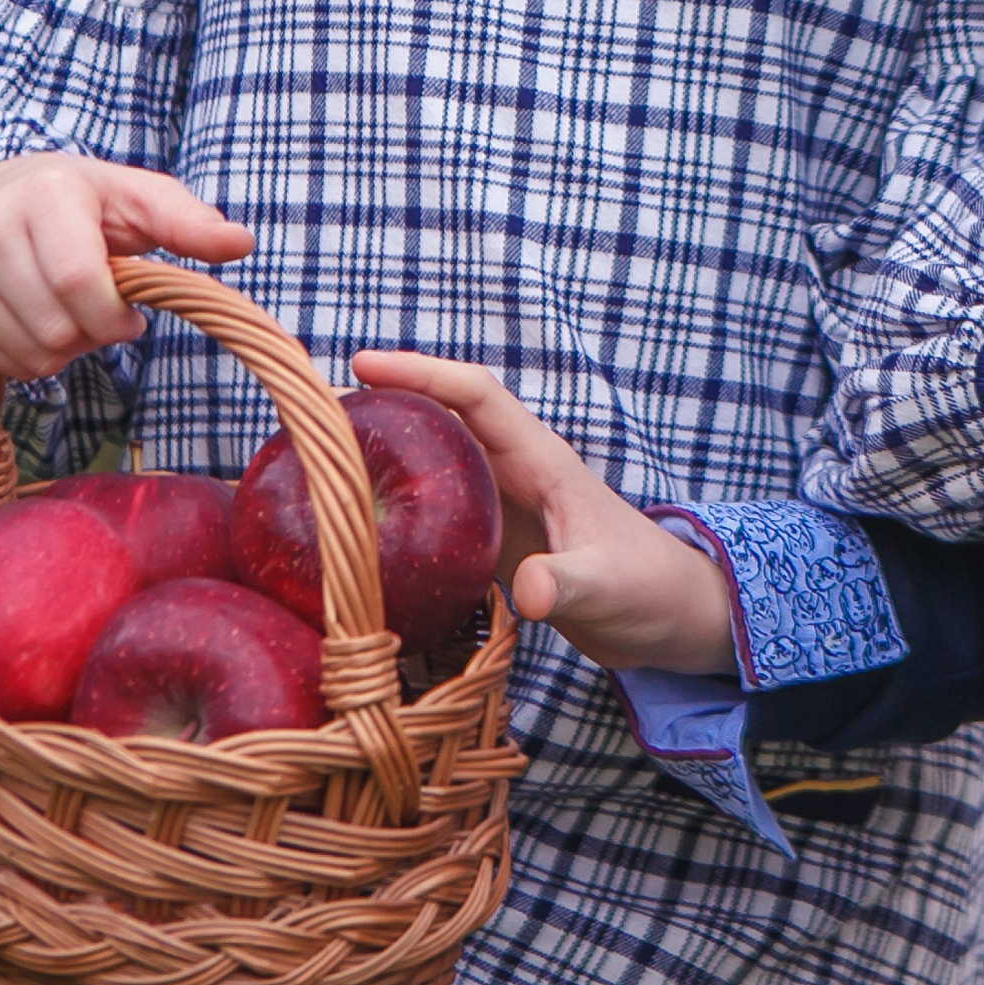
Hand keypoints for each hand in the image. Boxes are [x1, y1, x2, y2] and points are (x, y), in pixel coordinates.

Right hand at [0, 151, 253, 383]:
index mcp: (47, 195)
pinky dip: (35, 358)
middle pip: (56, 327)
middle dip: (95, 334)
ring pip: (31, 352)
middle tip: (105, 313)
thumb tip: (241, 242)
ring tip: (75, 315)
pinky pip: (4, 364)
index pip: (78, 281)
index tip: (132, 313)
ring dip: (67, 350)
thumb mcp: (138, 198)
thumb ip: (187, 221)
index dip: (113, 314)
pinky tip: (45, 324)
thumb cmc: (84, 202)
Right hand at [352, 352, 737, 674]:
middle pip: (442, 419)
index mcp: (540, 461)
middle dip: (385, 404)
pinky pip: (435, 511)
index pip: (476, 396)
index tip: (363, 365)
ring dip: (385, 453)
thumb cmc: (648, 589)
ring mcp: (501, 506)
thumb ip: (570, 582)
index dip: (423, 373)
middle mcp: (514, 473)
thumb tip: (528, 591)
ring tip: (318, 459)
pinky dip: (397, 508)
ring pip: (433, 463)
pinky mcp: (494, 543)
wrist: (669, 619)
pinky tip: (358, 528)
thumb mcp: (609, 587)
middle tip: (315, 411)